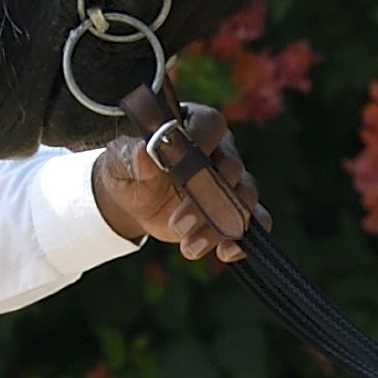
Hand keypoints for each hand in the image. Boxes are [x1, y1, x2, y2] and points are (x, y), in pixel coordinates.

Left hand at [94, 101, 261, 264]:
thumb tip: (144, 151)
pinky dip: (244, 238)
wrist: (134, 200)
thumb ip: (134, 158)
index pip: (211, 126)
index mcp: (193, 124)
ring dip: (220, 225)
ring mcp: (232, 179)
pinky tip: (225, 253)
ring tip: (189, 246)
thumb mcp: (122, 164)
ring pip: (244, 197)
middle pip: (232, 168)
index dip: (200, 147)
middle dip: (207, 199)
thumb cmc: (128, 171)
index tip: (178, 173)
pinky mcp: (235, 208)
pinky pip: (255, 219)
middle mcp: (220, 148)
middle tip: (177, 224)